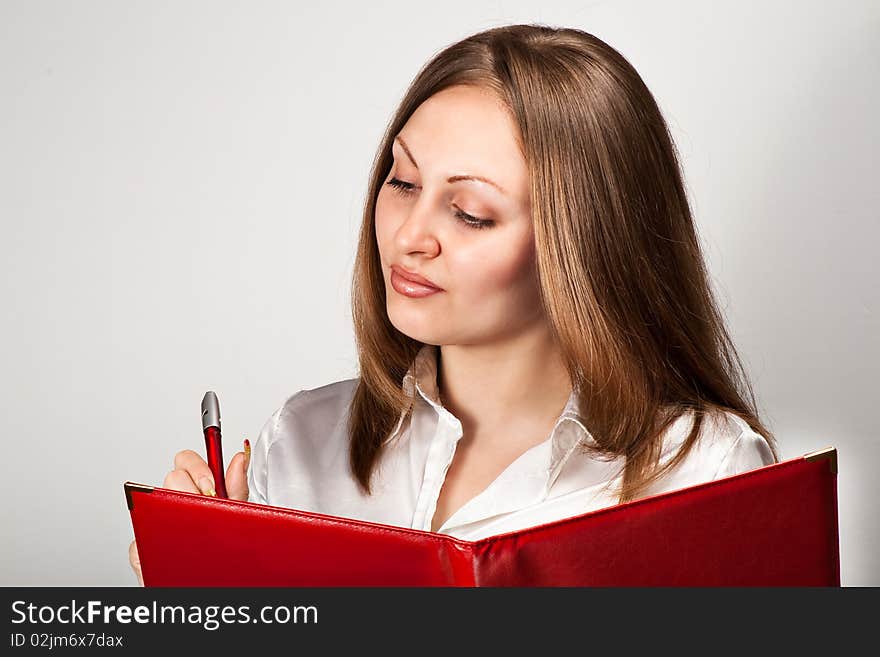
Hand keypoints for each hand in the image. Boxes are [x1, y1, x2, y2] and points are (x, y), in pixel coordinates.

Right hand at [129, 439, 250, 585]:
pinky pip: (140, 541)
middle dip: (191, 490)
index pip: (186, 461)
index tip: (210, 485)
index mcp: (195, 490)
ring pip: (153, 505)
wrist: (212, 585)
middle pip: (171, 476)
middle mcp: (173, 503)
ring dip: (176, 515)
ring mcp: (156, 524)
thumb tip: (239, 459)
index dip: (198, 468)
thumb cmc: (222, 552)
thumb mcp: (236, 517)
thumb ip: (237, 488)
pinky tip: (178, 552)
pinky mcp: (141, 550)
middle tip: (205, 507)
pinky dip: (159, 547)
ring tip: (196, 529)